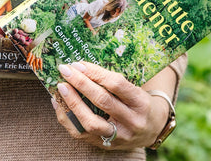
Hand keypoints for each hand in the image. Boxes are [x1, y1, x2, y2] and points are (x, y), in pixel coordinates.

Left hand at [52, 61, 170, 149]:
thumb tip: (79, 67)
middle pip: (102, 101)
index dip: (95, 72)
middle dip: (80, 83)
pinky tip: (58, 104)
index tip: (78, 64)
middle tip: (65, 70)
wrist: (152, 129)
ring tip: (61, 87)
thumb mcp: (134, 89)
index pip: (116, 84)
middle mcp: (132, 122)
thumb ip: (111, 80)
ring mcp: (119, 137)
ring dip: (73, 103)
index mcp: (140, 103)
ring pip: (91, 122)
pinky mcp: (107, 146)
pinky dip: (67, 118)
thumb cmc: (138, 103)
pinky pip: (82, 134)